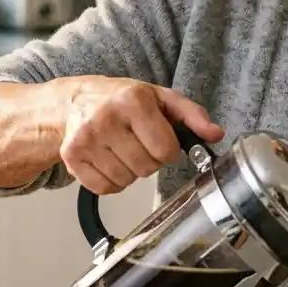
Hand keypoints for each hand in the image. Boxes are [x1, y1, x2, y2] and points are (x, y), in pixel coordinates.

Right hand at [56, 76, 223, 193]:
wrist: (74, 101)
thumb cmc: (122, 100)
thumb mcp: (160, 98)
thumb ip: (192, 115)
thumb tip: (215, 134)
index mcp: (133, 101)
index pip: (165, 149)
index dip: (167, 150)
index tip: (159, 140)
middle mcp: (106, 119)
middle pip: (146, 168)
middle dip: (149, 161)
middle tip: (138, 144)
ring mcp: (86, 139)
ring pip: (126, 181)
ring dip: (130, 172)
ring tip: (122, 150)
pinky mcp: (71, 157)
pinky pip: (105, 188)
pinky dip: (111, 182)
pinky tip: (108, 161)